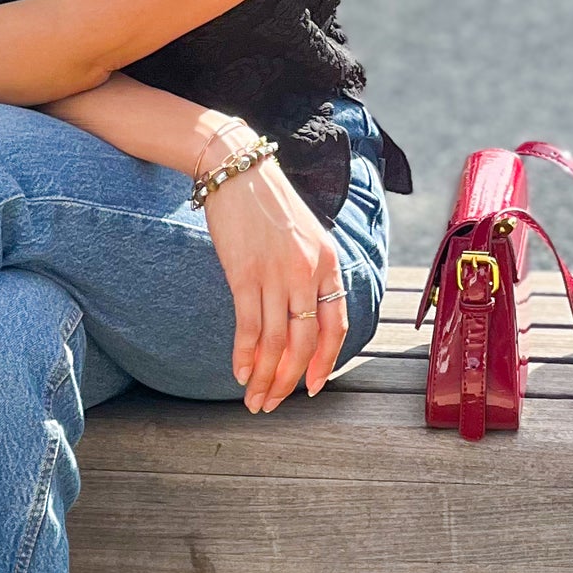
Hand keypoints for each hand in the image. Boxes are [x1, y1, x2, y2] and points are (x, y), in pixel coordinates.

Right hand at [202, 156, 347, 412]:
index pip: (335, 325)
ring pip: (277, 341)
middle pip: (305, 341)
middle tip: (272, 404)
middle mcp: (307, 271)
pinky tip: (239, 372)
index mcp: (328, 262)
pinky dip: (244, 354)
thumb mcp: (304, 234)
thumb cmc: (267, 203)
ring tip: (254, 399)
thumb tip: (301, 315)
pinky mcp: (244, 272)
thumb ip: (309, 272)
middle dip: (290, 380)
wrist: (236, 168)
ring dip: (265, 376)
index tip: (313, 387)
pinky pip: (249, 325)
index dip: (325, 362)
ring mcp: (276, 273)